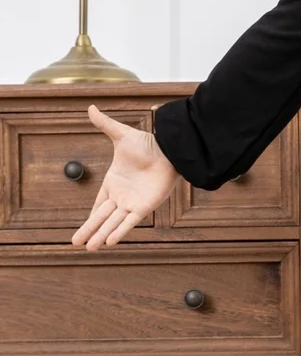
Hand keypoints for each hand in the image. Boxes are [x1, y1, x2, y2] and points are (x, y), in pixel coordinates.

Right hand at [71, 104, 179, 249]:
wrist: (170, 150)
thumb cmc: (149, 143)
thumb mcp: (122, 135)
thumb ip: (105, 124)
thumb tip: (91, 107)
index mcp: (114, 183)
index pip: (99, 204)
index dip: (90, 217)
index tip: (81, 230)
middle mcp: (122, 196)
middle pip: (101, 217)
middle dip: (88, 230)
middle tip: (75, 244)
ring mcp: (133, 202)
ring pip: (112, 223)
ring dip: (101, 235)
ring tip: (90, 248)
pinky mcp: (145, 206)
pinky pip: (129, 222)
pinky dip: (120, 231)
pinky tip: (109, 241)